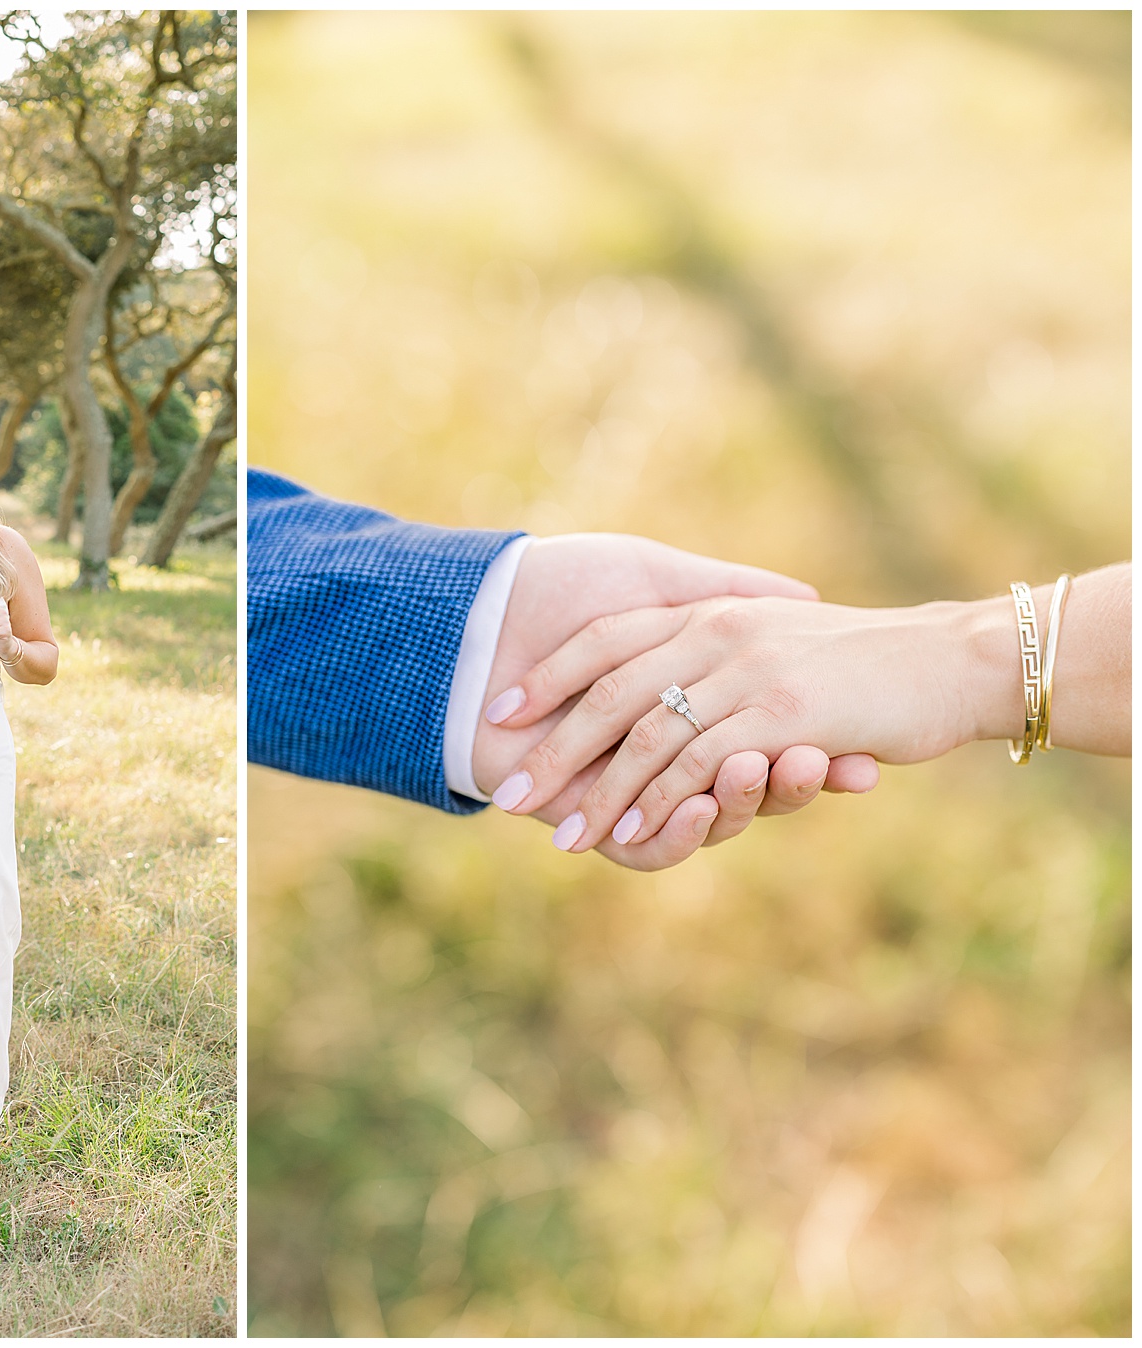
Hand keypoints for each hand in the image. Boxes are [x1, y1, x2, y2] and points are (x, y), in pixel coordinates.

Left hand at [493, 593, 971, 853]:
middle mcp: (715, 636)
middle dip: (555, 751)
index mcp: (706, 611)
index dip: (548, 676)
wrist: (948, 656)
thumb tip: (651, 668)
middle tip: (507, 794)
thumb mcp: (769, 629)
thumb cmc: (858, 645)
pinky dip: (662, 806)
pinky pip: (701, 767)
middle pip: (611, 696)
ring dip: (603, 797)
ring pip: (649, 742)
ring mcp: (746, 676)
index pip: (605, 641)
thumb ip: (711, 639)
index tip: (498, 711)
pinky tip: (628, 836)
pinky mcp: (780, 718)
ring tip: (563, 835)